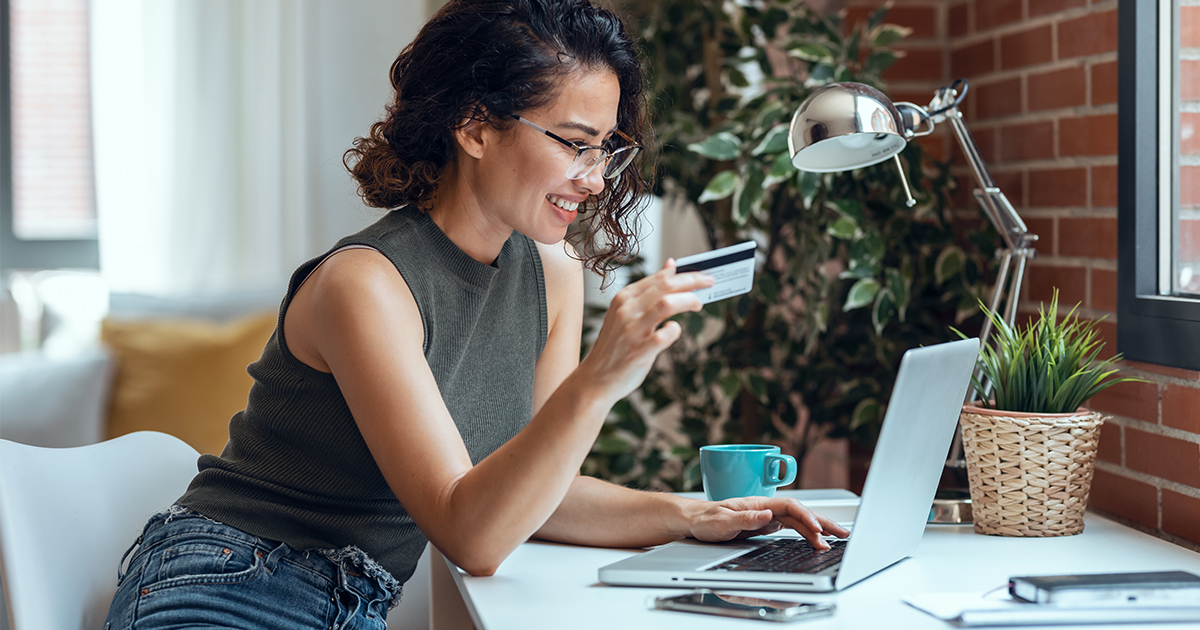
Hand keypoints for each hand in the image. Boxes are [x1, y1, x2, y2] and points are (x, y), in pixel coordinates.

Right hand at [578, 260, 712, 403]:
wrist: (595, 378)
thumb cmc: (615, 345)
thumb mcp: (626, 312)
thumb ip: (649, 290)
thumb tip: (672, 265)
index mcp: (623, 298)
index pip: (659, 278)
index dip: (684, 274)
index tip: (702, 275)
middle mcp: (627, 310)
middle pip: (665, 285)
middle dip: (692, 281)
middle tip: (709, 283)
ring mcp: (633, 329)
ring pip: (666, 304)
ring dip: (688, 300)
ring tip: (698, 304)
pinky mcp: (641, 349)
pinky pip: (667, 334)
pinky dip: (675, 330)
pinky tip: (674, 331)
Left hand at [684, 497, 850, 549]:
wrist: (695, 521)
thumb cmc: (706, 519)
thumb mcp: (723, 521)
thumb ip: (745, 518)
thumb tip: (767, 514)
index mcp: (759, 503)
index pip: (790, 507)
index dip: (806, 517)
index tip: (817, 530)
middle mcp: (766, 507)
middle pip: (800, 512)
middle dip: (823, 522)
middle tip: (842, 533)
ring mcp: (768, 516)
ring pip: (799, 521)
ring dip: (817, 530)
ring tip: (836, 539)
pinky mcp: (766, 525)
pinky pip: (792, 528)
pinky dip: (806, 534)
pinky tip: (816, 540)